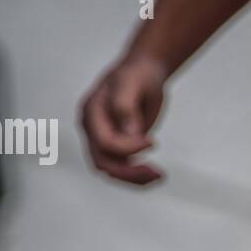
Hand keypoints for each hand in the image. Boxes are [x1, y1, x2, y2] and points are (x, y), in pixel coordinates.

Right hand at [79, 53, 167, 184]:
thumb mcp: (132, 84)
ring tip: (159, 175)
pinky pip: (121, 168)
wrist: (141, 72)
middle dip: (129, 173)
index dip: (128, 148)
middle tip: (158, 173)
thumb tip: (129, 135)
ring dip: (134, 178)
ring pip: (111, 170)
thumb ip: (126, 107)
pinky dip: (136, 175)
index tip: (153, 142)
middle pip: (103, 162)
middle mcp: (91, 129)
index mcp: (91, 112)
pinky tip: (155, 173)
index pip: (104, 142)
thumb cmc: (137, 75)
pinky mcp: (114, 147)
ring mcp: (100, 139)